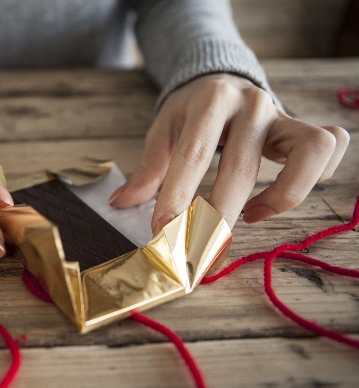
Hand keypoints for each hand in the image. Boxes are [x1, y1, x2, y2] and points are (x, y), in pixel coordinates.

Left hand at [109, 73, 348, 233]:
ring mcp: (283, 115)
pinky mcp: (304, 127)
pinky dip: (309, 182)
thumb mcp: (163, 130)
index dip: (179, 195)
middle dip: (219, 215)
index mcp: (209, 101)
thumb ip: (148, 169)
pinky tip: (269, 202)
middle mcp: (251, 104)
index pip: (195, 153)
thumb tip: (121, 204)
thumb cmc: (190, 111)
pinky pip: (328, 152)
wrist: (221, 79)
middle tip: (198, 246)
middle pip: (243, 167)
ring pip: (307, 155)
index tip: (163, 230)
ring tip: (248, 217)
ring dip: (280, 197)